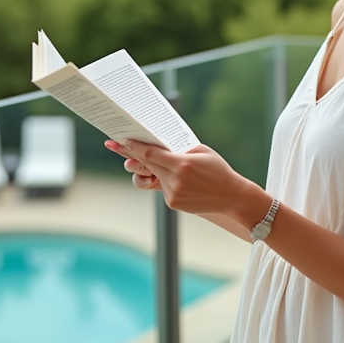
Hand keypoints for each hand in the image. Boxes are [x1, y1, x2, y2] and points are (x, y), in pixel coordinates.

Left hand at [112, 140, 255, 217]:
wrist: (231, 196)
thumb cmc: (218, 169)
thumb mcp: (202, 152)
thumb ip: (179, 148)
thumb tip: (158, 143)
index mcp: (182, 164)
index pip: (151, 154)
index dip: (134, 147)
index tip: (122, 140)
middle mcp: (175, 180)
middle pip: (145, 164)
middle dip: (129, 154)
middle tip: (112, 144)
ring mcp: (172, 193)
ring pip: (153, 176)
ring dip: (154, 169)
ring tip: (166, 164)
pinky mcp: (172, 203)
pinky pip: (162, 187)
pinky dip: (167, 180)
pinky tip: (186, 182)